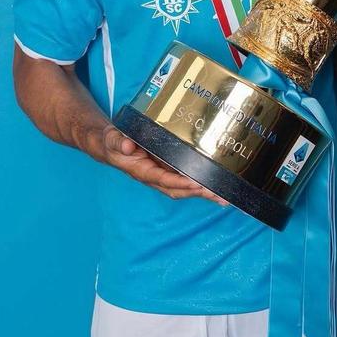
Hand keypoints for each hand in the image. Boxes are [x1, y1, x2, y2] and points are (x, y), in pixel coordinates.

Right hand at [102, 124, 229, 204]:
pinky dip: (201, 185)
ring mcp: (164, 174)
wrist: (113, 146)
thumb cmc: (114, 143)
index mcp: (143, 171)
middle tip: (218, 195)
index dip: (180, 183)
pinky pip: (186, 179)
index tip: (196, 184)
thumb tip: (127, 146)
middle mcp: (155, 176)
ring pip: (185, 188)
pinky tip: (216, 188)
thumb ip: (118, 142)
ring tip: (224, 197)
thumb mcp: (113, 139)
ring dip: (204, 193)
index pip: (163, 179)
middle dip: (198, 193)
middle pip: (179, 190)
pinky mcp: (169, 169)